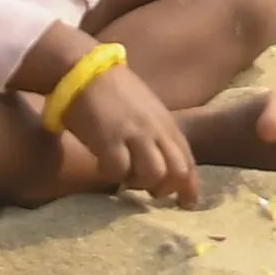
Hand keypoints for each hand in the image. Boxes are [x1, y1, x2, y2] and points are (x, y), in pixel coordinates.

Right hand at [50, 55, 200, 205]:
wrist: (85, 70)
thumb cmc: (114, 91)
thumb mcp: (146, 111)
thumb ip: (156, 133)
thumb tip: (160, 162)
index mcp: (166, 123)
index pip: (188, 159)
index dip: (190, 185)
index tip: (187, 203)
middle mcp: (155, 129)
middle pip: (178, 169)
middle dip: (168, 189)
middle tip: (151, 195)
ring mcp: (133, 133)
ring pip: (154, 173)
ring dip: (140, 184)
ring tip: (126, 179)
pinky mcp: (108, 137)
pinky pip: (118, 169)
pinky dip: (113, 176)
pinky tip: (103, 168)